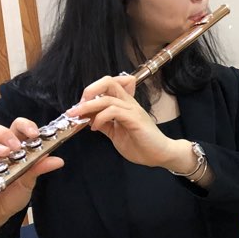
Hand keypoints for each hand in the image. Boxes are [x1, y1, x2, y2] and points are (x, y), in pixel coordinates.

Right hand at [0, 119, 62, 231]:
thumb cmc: (11, 193)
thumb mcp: (29, 181)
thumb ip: (39, 168)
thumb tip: (58, 160)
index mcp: (11, 147)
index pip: (15, 128)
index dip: (24, 126)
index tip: (35, 134)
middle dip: (3, 133)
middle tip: (16, 145)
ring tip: (5, 154)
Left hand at [65, 76, 181, 169]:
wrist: (160, 155)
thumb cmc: (142, 145)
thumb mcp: (116, 133)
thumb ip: (104, 124)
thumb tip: (89, 118)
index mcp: (125, 105)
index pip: (111, 83)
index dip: (94, 89)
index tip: (83, 103)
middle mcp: (129, 104)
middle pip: (108, 82)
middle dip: (89, 90)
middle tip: (78, 106)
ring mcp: (133, 110)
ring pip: (107, 97)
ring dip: (88, 106)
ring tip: (78, 116)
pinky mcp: (135, 119)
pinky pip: (113, 111)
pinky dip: (99, 118)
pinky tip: (95, 127)